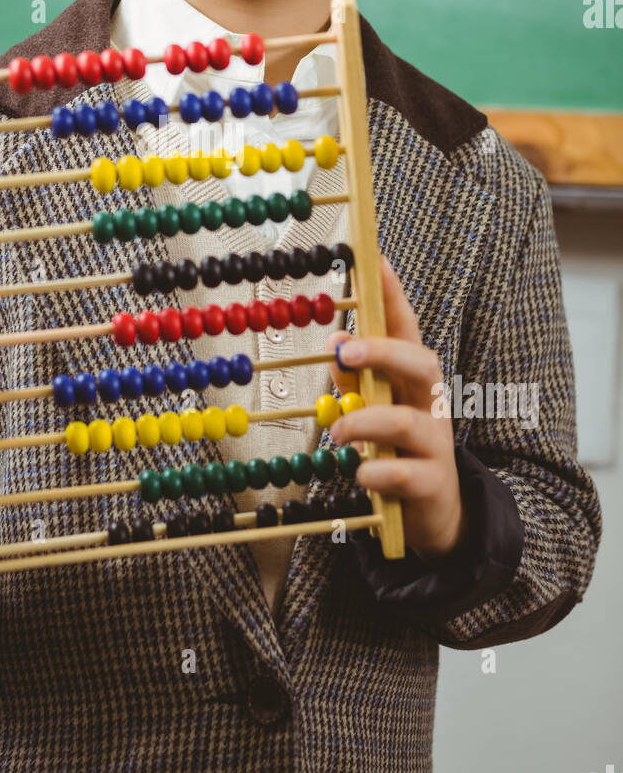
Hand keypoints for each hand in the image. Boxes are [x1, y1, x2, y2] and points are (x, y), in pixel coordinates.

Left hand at [326, 257, 467, 561]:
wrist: (436, 513)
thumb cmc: (397, 449)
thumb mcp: (374, 409)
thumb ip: (355, 380)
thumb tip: (335, 344)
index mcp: (411, 380)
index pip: (406, 328)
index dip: (393, 295)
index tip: (376, 259)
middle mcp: (428, 404)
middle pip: (421, 363)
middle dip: (385, 352)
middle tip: (347, 351)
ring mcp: (434, 444)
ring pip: (408, 421)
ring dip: (367, 422)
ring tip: (338, 432)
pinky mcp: (432, 484)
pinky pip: (407, 475)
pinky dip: (379, 473)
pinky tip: (361, 474)